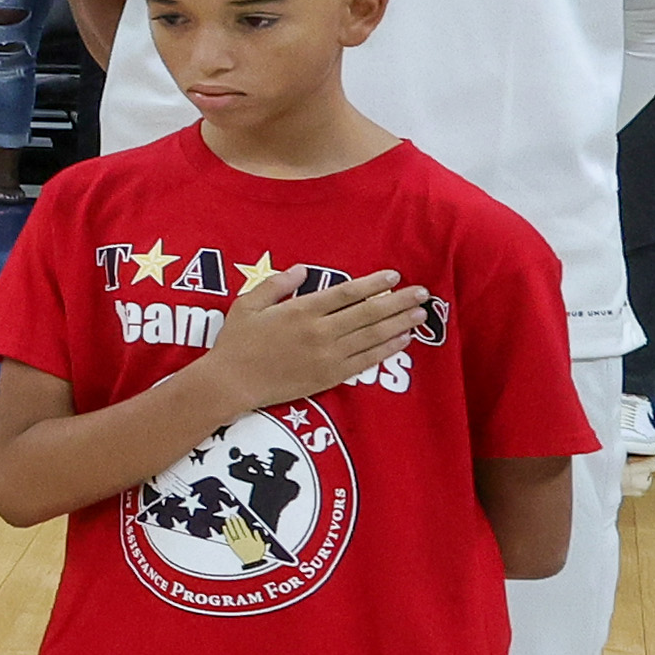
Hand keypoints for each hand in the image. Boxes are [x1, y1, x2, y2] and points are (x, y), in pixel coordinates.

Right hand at [206, 266, 425, 412]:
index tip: (393, 276)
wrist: (232, 383)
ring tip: (420, 314)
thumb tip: (301, 270)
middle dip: (398, 301)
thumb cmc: (236, 342)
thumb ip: (276, 285)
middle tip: (421, 293)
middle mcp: (320, 331)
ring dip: (399, 323)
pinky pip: (366, 360)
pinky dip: (387, 349)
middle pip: (368, 313)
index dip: (373, 283)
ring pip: (372, 336)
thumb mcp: (247, 304)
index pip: (346, 293)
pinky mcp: (330, 375)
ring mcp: (328, 355)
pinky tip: (402, 340)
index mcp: (300, 310)